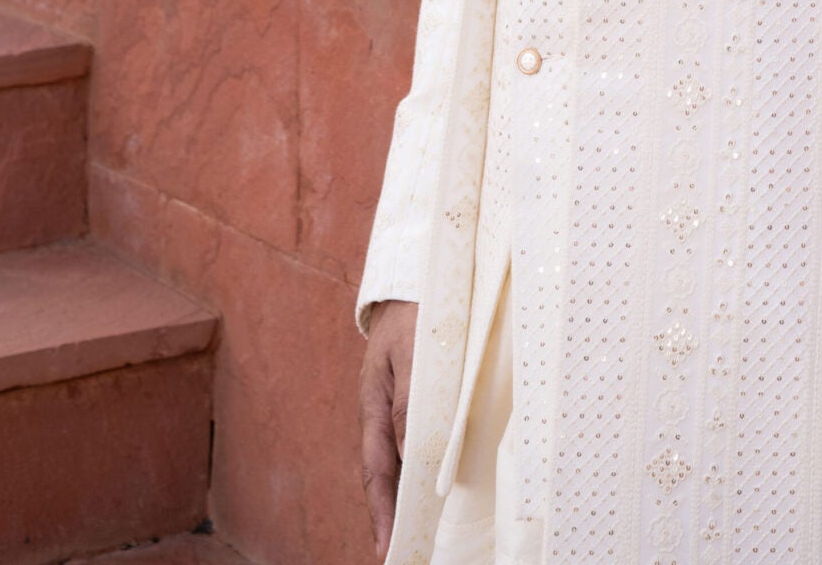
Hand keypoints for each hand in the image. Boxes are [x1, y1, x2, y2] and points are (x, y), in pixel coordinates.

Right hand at [360, 298, 418, 555]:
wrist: (415, 283)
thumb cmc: (415, 313)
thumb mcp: (412, 351)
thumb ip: (412, 399)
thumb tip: (411, 453)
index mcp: (375, 406)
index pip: (377, 470)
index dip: (382, 510)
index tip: (387, 547)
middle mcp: (384, 414)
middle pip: (389, 475)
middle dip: (398, 514)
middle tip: (408, 552)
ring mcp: (400, 408)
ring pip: (407, 460)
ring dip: (417, 493)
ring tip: (430, 531)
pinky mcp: (419, 400)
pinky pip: (423, 439)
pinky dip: (431, 465)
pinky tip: (446, 482)